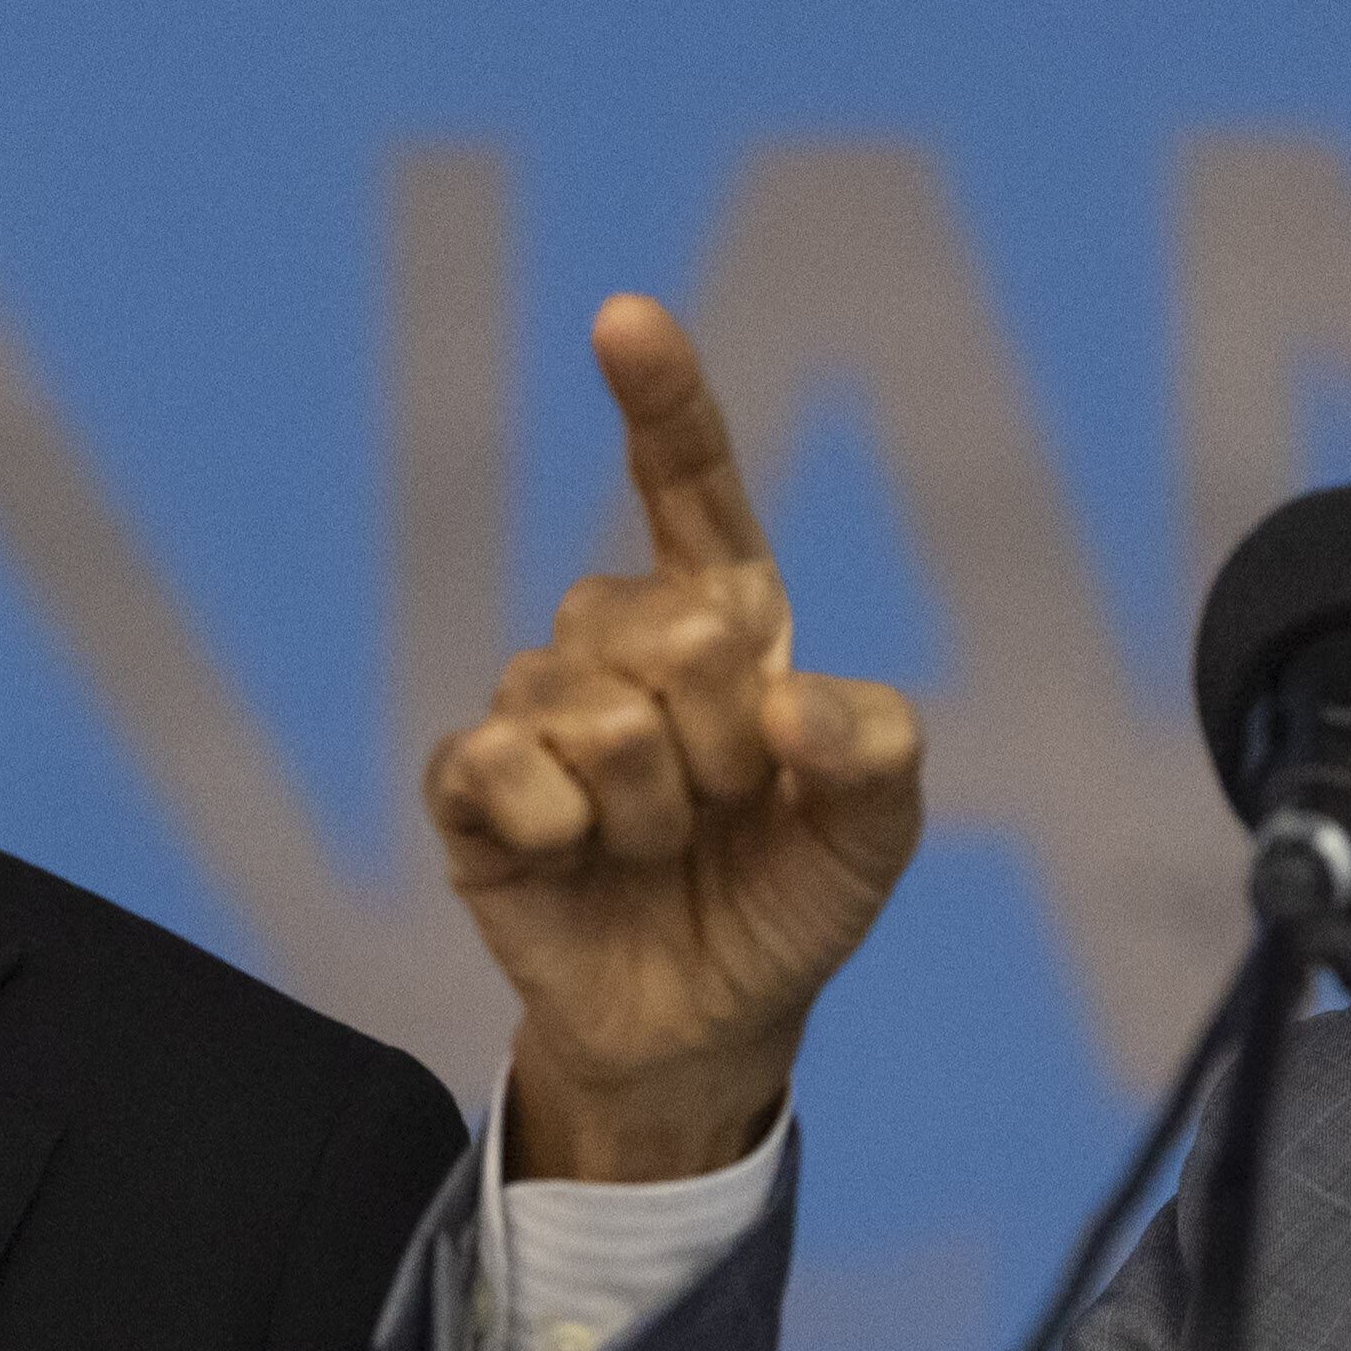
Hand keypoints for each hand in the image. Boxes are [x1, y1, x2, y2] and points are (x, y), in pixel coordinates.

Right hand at [424, 297, 923, 1180]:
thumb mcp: (877, 835)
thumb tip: (792, 703)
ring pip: (596, 709)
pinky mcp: (471, 789)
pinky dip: (558, 825)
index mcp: (724, 621)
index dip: (663, 404)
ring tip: (659, 853)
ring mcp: (538, 710)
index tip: (624, 320)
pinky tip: (572, 859)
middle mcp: (620, 643)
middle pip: (670, 625)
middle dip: (724, 744)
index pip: (691, 489)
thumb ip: (880, 750)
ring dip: (653, 809)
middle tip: (726, 814)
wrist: (706, 1030)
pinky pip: (501, 763)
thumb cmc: (787, 906)